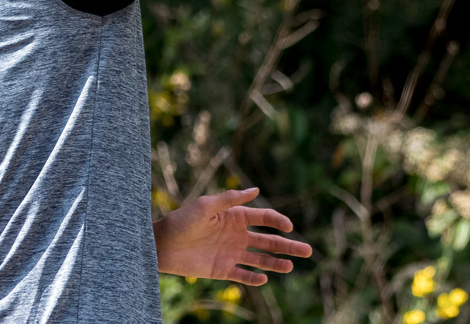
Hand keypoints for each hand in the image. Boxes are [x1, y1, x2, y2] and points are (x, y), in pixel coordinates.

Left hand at [153, 187, 311, 285]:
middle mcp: (238, 235)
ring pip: (260, 259)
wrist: (161, 245)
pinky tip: (264, 279)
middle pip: (269, 241)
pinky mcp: (222, 270)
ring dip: (276, 263)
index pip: (265, 219)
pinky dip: (254, 278)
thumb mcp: (206, 205)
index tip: (288, 227)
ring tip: (292, 266)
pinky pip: (242, 275)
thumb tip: (256, 190)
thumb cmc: (182, 220)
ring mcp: (231, 253)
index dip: (278, 222)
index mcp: (236, 217)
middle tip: (308, 251)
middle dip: (288, 245)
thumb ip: (231, 199)